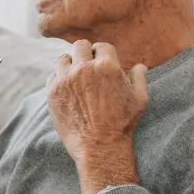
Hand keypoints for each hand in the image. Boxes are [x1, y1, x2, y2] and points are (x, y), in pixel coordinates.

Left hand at [47, 40, 148, 193]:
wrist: (99, 147)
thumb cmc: (122, 124)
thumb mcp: (139, 99)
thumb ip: (139, 78)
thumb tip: (141, 66)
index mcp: (107, 66)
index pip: (101, 46)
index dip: (102, 53)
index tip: (101, 60)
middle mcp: (84, 69)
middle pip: (79, 46)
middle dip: (85, 53)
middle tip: (87, 64)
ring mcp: (65, 80)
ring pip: (63, 59)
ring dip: (70, 65)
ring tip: (75, 76)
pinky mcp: (53, 92)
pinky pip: (52, 76)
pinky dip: (59, 79)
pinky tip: (67, 88)